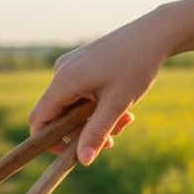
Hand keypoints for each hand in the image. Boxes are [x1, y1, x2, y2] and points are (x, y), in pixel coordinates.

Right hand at [29, 12, 171, 164]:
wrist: (155, 32)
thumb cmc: (136, 65)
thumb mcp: (117, 103)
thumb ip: (97, 132)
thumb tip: (83, 160)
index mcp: (64, 80)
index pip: (39, 119)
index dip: (48, 141)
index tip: (71, 153)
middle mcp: (61, 72)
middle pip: (58, 115)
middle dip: (83, 131)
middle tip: (113, 139)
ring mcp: (71, 67)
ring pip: (72, 106)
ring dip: (94, 120)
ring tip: (125, 119)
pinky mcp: (81, 64)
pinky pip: (79, 93)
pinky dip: (96, 105)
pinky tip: (120, 104)